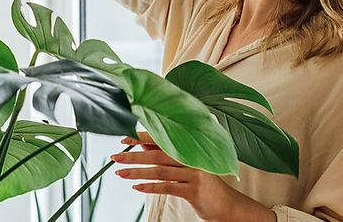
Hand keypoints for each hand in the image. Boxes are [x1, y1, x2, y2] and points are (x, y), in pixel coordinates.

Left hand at [111, 133, 274, 221]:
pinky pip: (168, 187)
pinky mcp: (195, 190)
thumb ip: (166, 154)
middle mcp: (193, 158)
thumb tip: (142, 144)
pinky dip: (151, 187)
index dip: (142, 137)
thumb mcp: (186, 166)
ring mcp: (195, 173)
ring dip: (138, 172)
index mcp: (190, 148)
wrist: (227, 205)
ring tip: (120, 173)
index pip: (162, 139)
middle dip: (134, 155)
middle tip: (115, 156)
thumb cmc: (202, 184)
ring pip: (160, 171)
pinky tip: (137, 187)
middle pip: (158, 153)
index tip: (124, 139)